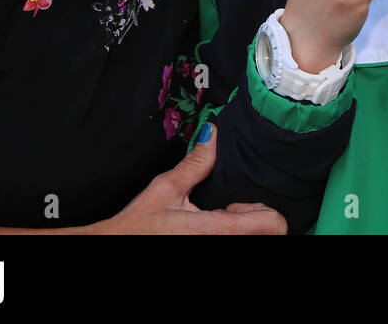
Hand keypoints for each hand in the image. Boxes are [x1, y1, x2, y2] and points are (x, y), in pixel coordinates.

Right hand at [94, 125, 286, 233]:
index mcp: (216, 231)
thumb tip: (212, 133)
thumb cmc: (137, 226)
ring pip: (252, 241)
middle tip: (227, 212)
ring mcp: (215, 252)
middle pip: (267, 235)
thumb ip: (196, 163)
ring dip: (243, 231)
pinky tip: (206, 233)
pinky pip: (236, 245)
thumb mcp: (165, 189)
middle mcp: (221, 246)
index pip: (272, 225)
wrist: (116, 248)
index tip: (240, 204)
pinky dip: (231, 237)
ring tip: (216, 223)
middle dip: (253, 220)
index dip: (265, 210)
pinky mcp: (209, 254)